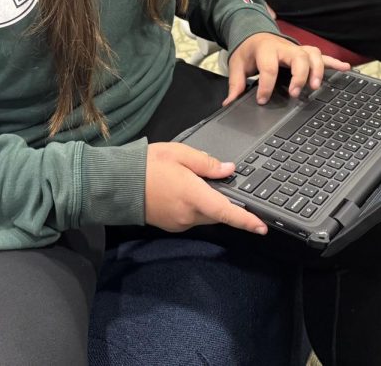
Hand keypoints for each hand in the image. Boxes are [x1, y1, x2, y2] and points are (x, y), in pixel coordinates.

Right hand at [144, 142, 267, 234]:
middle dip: (225, 202)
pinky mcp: (172, 226)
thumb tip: (229, 169)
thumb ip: (206, 163)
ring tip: (195, 183)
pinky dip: (197, 208)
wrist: (118, 183)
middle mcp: (188, 214)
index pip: (226, 211)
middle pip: (218, 213)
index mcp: (193, 195)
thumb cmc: (148, 164)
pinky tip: (185, 192)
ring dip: (210, 204)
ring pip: (206, 216)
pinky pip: (193, 218)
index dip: (246, 220)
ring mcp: (179, 223)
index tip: (262, 227)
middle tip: (222, 184)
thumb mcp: (179, 154)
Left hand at [225, 33, 351, 105]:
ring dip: (317, 70)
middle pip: (298, 57)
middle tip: (295, 93)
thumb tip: (228, 103)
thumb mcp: (237, 64)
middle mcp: (284, 47)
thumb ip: (235, 84)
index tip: (262, 100)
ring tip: (316, 87)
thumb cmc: (249, 50)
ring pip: (312, 54)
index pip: (268, 67)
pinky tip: (345, 69)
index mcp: (266, 49)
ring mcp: (296, 49)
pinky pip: (322, 56)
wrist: (255, 33)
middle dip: (299, 75)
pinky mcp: (304, 53)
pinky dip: (334, 62)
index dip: (266, 85)